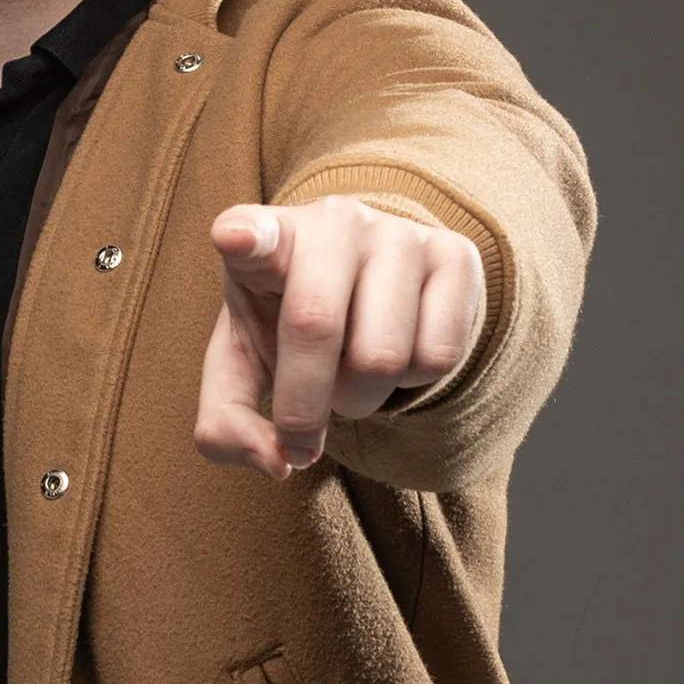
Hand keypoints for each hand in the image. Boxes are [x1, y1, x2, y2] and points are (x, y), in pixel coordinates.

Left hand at [196, 195, 485, 477]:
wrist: (367, 285)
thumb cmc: (286, 325)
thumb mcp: (243, 366)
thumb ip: (227, 421)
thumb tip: (278, 462)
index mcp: (267, 239)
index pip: (254, 231)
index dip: (245, 237)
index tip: (235, 239)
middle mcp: (334, 221)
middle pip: (317, 326)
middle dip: (303, 407)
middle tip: (300, 434)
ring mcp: (399, 233)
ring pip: (383, 356)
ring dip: (360, 398)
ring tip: (349, 376)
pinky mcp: (456, 256)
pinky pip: (438, 356)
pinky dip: (411, 382)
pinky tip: (397, 352)